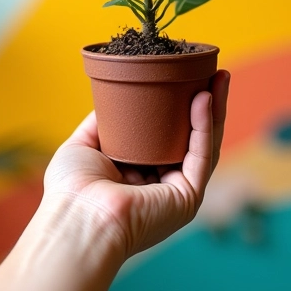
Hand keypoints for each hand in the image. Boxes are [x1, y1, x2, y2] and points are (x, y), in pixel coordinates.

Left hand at [42, 70, 229, 260]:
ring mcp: (177, 191)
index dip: (179, 107)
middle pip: (192, 137)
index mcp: (139, 175)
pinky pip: (202, 156)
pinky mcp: (188, 198)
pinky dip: (204, 126)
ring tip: (219, 77)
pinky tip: (203, 99)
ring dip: (215, 110)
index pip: (168, 136)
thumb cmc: (71, 191)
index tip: (186, 78)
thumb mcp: (83, 144)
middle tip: (214, 71)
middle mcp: (161, 183)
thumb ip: (103, 122)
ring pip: (205, 144)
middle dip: (207, 103)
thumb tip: (116, 98)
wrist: (76, 219)